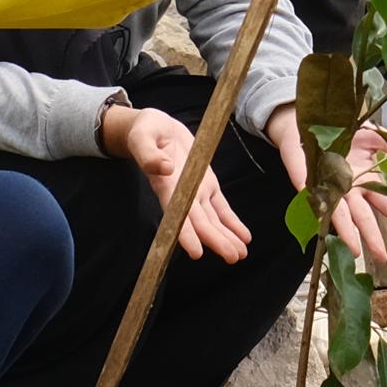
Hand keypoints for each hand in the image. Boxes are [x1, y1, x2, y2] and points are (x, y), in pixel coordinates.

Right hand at [105, 102, 248, 261]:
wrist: (154, 128)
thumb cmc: (145, 132)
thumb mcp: (143, 136)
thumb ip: (149, 153)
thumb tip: (164, 167)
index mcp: (165, 185)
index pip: (176, 214)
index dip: (186, 234)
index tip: (196, 252)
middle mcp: (181, 194)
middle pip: (200, 222)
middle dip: (215, 241)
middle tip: (232, 257)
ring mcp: (195, 191)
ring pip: (212, 220)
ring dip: (226, 237)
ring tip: (241, 254)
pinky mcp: (206, 184)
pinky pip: (220, 207)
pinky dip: (232, 222)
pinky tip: (244, 237)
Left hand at [270, 104, 386, 272]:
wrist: (310, 124)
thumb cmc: (340, 133)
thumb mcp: (368, 134)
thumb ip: (385, 142)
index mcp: (366, 179)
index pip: (385, 202)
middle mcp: (350, 190)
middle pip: (364, 217)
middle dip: (374, 237)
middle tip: (384, 257)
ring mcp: (330, 190)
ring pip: (341, 217)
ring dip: (349, 235)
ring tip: (356, 252)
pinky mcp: (310, 186)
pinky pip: (316, 203)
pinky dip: (320, 215)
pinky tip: (324, 229)